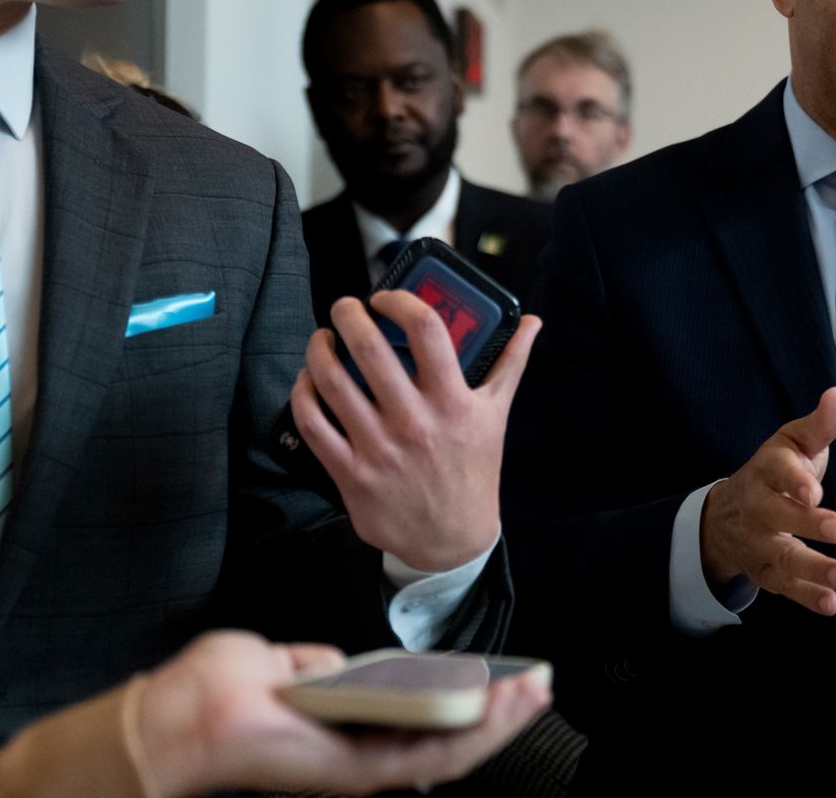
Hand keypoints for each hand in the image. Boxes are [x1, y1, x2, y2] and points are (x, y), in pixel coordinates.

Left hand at [136, 631, 549, 797]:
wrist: (186, 712)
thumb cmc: (221, 689)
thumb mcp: (287, 663)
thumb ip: (321, 664)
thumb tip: (342, 660)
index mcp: (350, 728)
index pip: (425, 721)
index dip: (471, 702)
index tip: (506, 677)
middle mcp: (362, 754)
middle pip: (450, 741)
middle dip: (500, 714)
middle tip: (538, 684)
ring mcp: (364, 768)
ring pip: (451, 753)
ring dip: (499, 724)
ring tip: (534, 692)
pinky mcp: (359, 774)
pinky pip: (429, 759)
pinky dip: (472, 734)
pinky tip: (500, 707)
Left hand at [292, 291, 540, 570]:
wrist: (452, 538)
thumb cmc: (474, 469)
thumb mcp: (496, 414)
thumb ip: (511, 362)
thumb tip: (532, 322)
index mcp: (453, 401)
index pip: (426, 330)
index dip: (399, 301)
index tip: (385, 298)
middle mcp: (414, 421)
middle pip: (369, 348)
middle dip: (347, 315)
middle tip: (345, 309)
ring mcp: (378, 448)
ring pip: (332, 382)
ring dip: (319, 349)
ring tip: (323, 340)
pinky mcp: (351, 473)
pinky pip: (313, 424)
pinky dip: (304, 394)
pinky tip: (309, 381)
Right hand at [699, 389, 835, 615]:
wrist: (728, 514)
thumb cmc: (776, 471)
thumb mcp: (794, 443)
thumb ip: (820, 425)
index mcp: (767, 470)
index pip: (777, 473)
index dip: (795, 481)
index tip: (815, 490)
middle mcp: (758, 508)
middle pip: (778, 517)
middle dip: (807, 525)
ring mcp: (760, 543)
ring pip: (783, 557)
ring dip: (814, 569)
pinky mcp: (766, 573)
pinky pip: (786, 588)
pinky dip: (807, 597)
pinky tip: (832, 603)